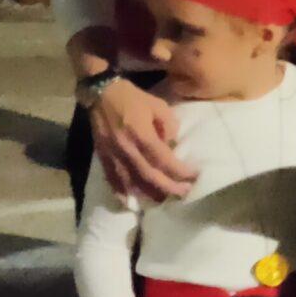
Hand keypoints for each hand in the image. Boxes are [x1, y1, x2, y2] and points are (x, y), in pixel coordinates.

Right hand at [90, 78, 190, 200]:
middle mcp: (127, 148)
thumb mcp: (158, 105)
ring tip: (163, 200)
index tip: (194, 176)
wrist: (101, 94)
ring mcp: (113, 155)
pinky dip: (121, 193)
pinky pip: (112, 179)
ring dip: (148, 194)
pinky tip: (130, 202)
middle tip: (184, 194)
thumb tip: (173, 145)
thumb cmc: (133, 98)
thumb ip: (169, 125)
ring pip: (131, 182)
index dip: (180, 171)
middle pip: (149, 175)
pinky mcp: (103, 157)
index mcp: (142, 134)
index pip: (164, 160)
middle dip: (168, 187)